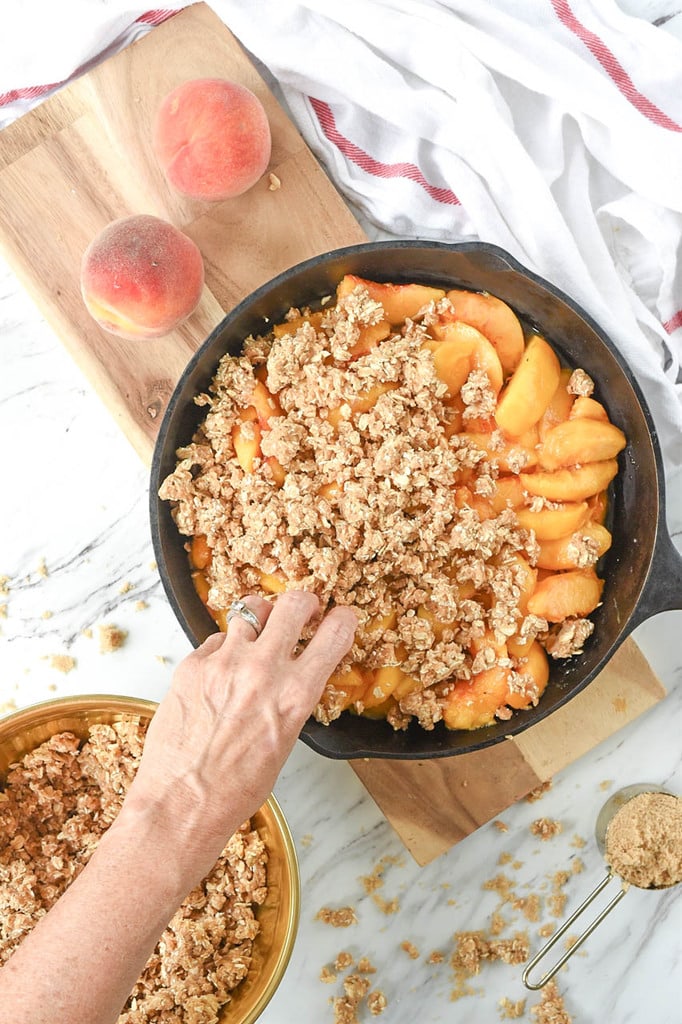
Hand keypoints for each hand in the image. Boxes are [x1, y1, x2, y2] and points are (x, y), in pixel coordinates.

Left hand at [120, 591, 356, 881]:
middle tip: (301, 609)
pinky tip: (220, 674)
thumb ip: (291, 699)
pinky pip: (215, 640)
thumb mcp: (283, 742)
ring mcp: (223, 662)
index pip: (334, 634)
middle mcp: (262, 670)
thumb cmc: (235, 788)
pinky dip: (223, 650)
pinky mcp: (191, 664)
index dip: (342, 619)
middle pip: (292, 604)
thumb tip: (293, 675)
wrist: (180, 804)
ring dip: (259, 618)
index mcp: (295, 694)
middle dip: (302, 602)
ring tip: (256, 633)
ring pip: (249, 610)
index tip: (341, 615)